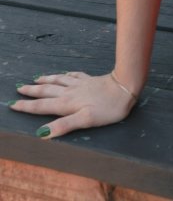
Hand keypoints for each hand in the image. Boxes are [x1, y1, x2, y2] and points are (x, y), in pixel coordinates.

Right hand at [10, 71, 135, 138]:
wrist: (125, 87)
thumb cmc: (107, 108)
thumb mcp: (85, 120)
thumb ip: (64, 125)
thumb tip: (42, 133)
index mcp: (67, 103)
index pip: (42, 106)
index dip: (27, 106)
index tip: (13, 104)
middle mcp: (70, 92)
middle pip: (47, 91)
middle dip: (32, 91)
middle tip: (18, 88)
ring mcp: (80, 84)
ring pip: (58, 80)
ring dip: (46, 80)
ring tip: (36, 78)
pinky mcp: (90, 79)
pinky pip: (73, 75)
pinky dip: (65, 75)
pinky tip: (64, 74)